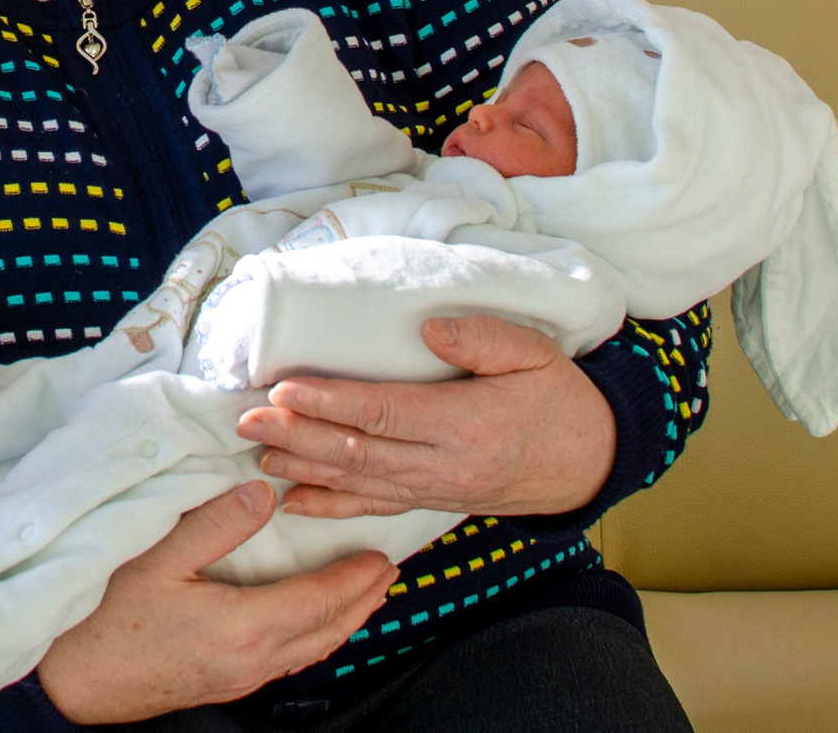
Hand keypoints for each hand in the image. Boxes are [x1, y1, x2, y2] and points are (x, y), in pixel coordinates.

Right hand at [34, 483, 396, 723]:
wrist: (74, 682)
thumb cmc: (108, 617)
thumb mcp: (159, 556)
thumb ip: (216, 523)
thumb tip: (263, 494)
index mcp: (245, 627)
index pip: (319, 600)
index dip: (354, 578)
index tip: (382, 556)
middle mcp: (253, 660)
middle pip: (327, 632)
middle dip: (362, 602)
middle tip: (388, 575)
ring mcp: (240, 677)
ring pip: (310, 651)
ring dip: (343, 622)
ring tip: (362, 598)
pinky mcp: (224, 683)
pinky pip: (288, 660)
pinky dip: (314, 637)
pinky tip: (309, 626)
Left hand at [238, 315, 614, 519]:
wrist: (590, 461)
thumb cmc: (557, 398)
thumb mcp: (534, 354)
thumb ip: (482, 338)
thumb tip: (427, 329)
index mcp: (468, 424)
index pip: (385, 413)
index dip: (331, 402)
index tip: (284, 389)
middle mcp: (445, 464)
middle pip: (359, 452)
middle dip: (298, 436)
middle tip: (247, 419)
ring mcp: (436, 489)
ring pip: (359, 483)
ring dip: (305, 468)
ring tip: (257, 452)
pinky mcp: (432, 501)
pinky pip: (375, 508)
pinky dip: (333, 506)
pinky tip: (296, 500)